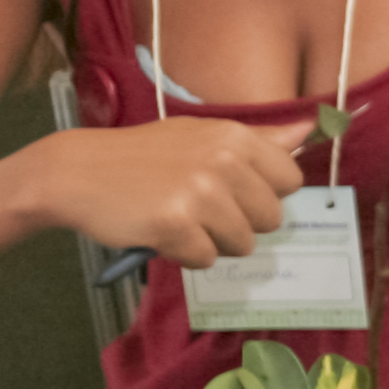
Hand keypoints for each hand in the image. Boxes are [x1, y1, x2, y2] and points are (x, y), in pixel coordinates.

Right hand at [34, 117, 308, 267]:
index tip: (233, 192)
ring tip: (179, 220)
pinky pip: (205, 260)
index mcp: (235, 137)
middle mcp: (223, 161)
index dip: (263, 195)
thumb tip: (310, 128)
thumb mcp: (202, 136)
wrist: (77, 172)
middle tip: (200, 210)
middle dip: (239, 223)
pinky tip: (160, 233)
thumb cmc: (144, 156)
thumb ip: (259, 140)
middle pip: (270, 219)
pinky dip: (185, 256)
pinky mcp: (175, 225)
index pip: (290, 181)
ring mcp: (199, 193)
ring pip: (241, 244)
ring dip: (211, 242)